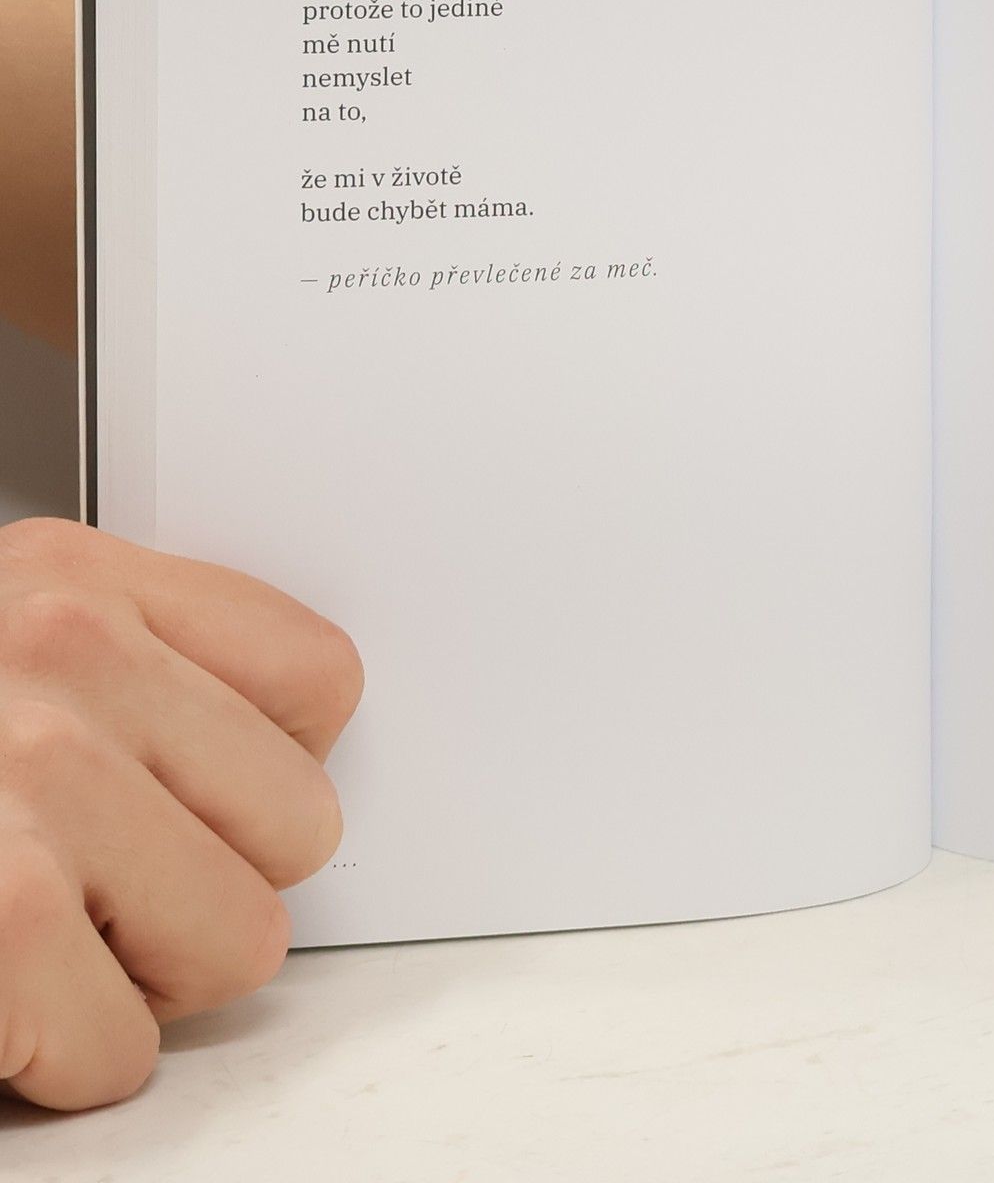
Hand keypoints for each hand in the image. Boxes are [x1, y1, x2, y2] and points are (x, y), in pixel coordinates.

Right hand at [0, 517, 360, 1109]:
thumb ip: (135, 660)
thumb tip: (286, 748)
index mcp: (74, 583)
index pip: (318, 681)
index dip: (262, 766)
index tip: (193, 796)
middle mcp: (60, 662)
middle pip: (299, 824)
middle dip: (207, 883)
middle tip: (101, 889)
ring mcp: (25, 789)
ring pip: (237, 942)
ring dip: (140, 976)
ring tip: (41, 942)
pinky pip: (123, 1044)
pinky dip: (61, 1056)